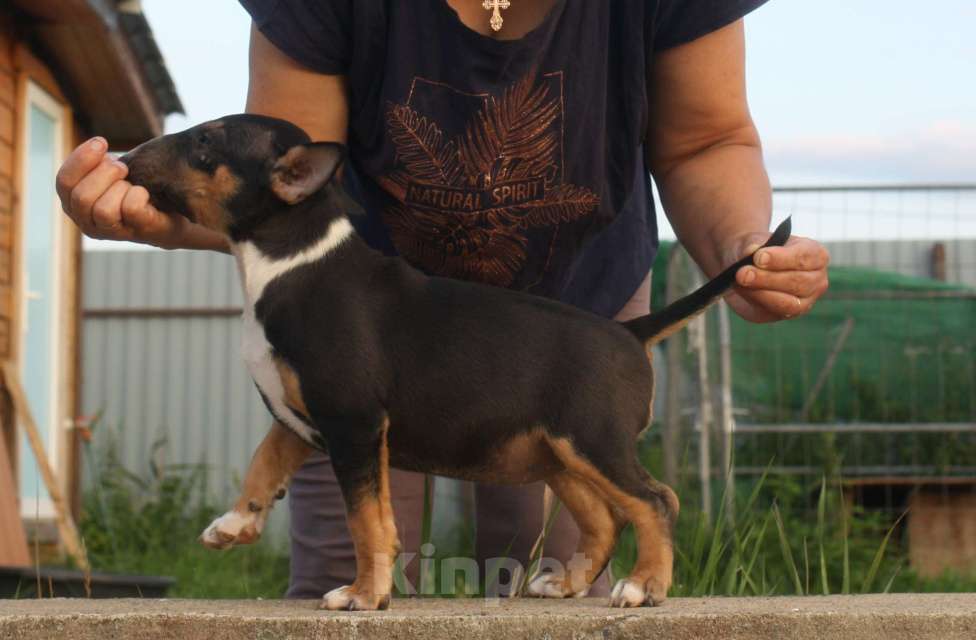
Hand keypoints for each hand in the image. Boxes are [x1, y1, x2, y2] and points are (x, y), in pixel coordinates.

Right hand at [56, 137, 223, 249]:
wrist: (173, 211)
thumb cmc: (133, 188)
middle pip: (81, 197)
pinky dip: (138, 195)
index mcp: (73, 205)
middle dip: (104, 174)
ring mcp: (113, 233)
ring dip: (120, 187)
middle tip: (122, 167)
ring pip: (103, 210)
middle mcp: (88, 223)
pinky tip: (144, 193)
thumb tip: (98, 145)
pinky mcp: (139, 232)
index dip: (80, 159)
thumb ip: (94, 165)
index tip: (101, 142)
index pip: (63, 182)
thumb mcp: (108, 174)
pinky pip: (131, 210)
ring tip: (131, 181)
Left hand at [721, 232, 829, 322]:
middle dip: (767, 278)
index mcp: (816, 255)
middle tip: (743, 273)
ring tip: (741, 280)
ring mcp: (805, 301)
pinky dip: (756, 301)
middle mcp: (816, 280)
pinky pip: (774, 313)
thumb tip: (751, 252)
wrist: (744, 266)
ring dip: (762, 293)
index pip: (805, 257)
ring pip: (789, 303)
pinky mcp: (786, 314)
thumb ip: (751, 246)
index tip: (758, 257)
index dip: (781, 258)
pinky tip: (742, 290)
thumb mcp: (751, 241)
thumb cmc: (755, 249)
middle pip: (798, 282)